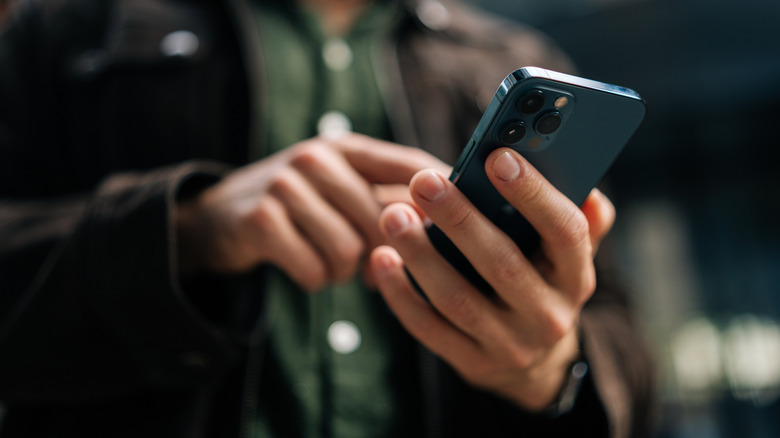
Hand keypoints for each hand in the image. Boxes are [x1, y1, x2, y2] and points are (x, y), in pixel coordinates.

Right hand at [175, 133, 447, 290]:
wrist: (218, 218)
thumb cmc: (298, 207)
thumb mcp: (340, 189)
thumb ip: (387, 200)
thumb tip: (450, 225)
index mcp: (347, 147)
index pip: (412, 165)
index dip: (443, 194)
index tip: (468, 222)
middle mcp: (317, 156)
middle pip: (384, 219)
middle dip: (383, 253)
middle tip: (370, 264)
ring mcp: (286, 184)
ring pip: (350, 250)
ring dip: (344, 271)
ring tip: (331, 262)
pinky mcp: (261, 219)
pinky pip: (315, 269)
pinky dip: (315, 279)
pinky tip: (305, 266)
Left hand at [369, 147, 614, 410]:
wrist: (534, 364)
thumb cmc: (542, 284)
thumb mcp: (567, 257)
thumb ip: (582, 220)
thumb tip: (586, 187)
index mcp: (576, 277)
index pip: (565, 232)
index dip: (533, 194)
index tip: (497, 157)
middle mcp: (549, 315)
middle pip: (502, 263)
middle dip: (459, 219)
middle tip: (424, 181)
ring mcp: (509, 345)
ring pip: (457, 298)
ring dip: (421, 254)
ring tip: (393, 215)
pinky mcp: (472, 363)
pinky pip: (429, 328)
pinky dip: (401, 293)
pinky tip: (382, 258)